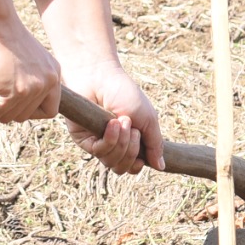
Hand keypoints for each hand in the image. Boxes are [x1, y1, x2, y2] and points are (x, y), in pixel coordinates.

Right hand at [0, 24, 60, 123]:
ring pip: (8, 116)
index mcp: (52, 72)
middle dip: (4, 109)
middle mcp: (48, 81)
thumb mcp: (23, 58)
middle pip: (26, 115)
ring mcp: (32, 88)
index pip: (49, 109)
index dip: (28, 110)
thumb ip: (23, 77)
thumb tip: (6, 96)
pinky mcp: (14, 92)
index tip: (11, 102)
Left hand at [60, 61, 164, 175]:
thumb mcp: (148, 118)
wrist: (100, 76)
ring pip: (111, 163)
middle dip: (132, 150)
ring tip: (122, 121)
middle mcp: (112, 145)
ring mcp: (97, 143)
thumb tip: (161, 167)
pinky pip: (98, 152)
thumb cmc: (124, 93)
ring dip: (122, 143)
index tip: (142, 149)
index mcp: (129, 141)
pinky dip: (109, 139)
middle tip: (132, 128)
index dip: (138, 164)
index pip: (133, 166)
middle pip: (122, 168)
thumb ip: (155, 143)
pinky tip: (111, 124)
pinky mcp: (83, 139)